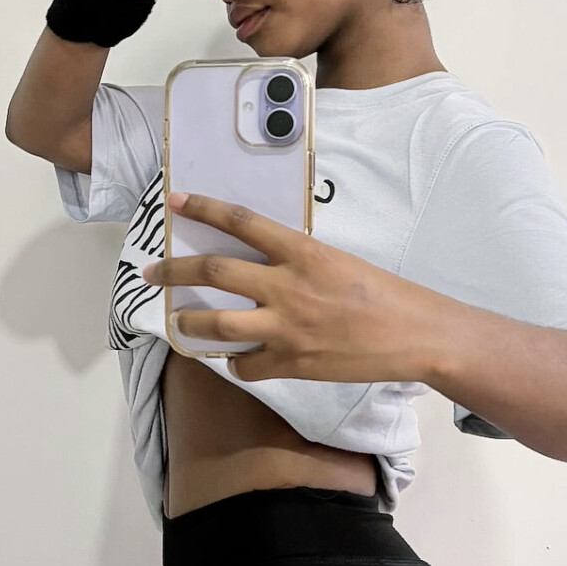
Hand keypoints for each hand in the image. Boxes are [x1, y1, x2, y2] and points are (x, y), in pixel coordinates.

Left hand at [141, 191, 445, 384]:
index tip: (176, 201)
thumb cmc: (383, 293)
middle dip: (174, 270)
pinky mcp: (292, 362)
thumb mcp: (338, 260)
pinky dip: (236, 361)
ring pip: (218, 323)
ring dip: (188, 322)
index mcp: (303, 252)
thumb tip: (263, 261)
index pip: (242, 223)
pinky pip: (247, 364)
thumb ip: (297, 259)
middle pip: (214, 272)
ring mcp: (287, 327)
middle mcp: (288, 286)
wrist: (415, 334)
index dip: (204, 209)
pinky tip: (236, 357)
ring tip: (176, 320)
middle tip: (151, 272)